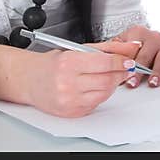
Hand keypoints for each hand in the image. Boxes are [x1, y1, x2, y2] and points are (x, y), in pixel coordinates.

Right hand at [21, 40, 140, 116]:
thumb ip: (106, 47)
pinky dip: (102, 94)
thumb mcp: (77, 49)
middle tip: (126, 68)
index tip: (129, 60)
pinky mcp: (72, 112)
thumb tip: (129, 47)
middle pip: (107, 80)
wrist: (30, 80)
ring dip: (113, 84)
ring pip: (104, 93)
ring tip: (110, 75)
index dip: (121, 61)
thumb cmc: (52, 64)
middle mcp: (67, 83)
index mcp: (69, 63)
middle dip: (121, 74)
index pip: (104, 63)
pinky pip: (97, 103)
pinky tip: (97, 86)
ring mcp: (69, 100)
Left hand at [109, 26, 159, 88]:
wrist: (143, 37)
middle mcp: (154, 37)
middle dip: (140, 70)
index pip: (133, 48)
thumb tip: (104, 61)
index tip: (123, 72)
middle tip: (134, 82)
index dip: (128, 62)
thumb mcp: (119, 42)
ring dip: (157, 72)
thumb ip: (113, 50)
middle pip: (147, 54)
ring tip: (152, 82)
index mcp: (138, 32)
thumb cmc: (130, 43)